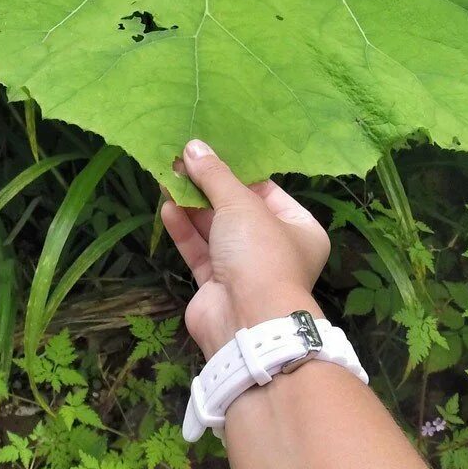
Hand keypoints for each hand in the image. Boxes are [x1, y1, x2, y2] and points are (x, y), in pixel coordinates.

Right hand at [160, 139, 331, 359]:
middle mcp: (275, 248)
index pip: (267, 191)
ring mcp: (245, 268)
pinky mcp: (218, 284)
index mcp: (299, 228)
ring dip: (192, 206)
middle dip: (209, 187)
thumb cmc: (260, 253)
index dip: (238, 172)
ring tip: (168, 177)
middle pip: (238, 209)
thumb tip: (194, 147)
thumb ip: (215, 175)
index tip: (211, 152)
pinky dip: (185, 230)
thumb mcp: (240, 203)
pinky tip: (167, 207)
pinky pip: (200, 250)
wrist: (247, 321)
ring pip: (216, 230)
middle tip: (182, 161)